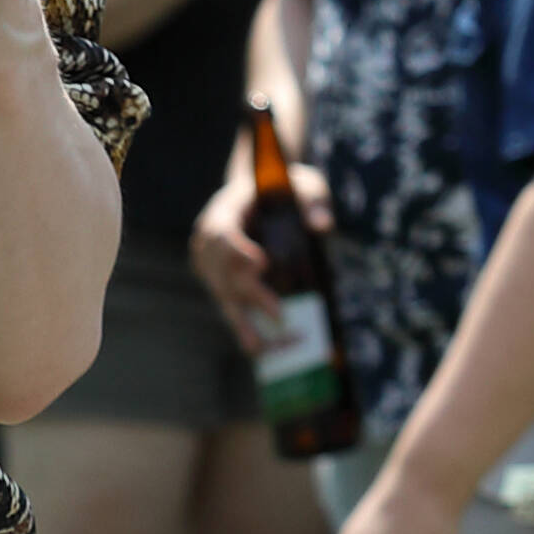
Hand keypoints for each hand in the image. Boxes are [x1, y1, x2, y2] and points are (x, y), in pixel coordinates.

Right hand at [193, 134, 330, 352]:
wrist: (263, 194)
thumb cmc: (286, 188)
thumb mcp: (304, 184)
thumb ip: (314, 200)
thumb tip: (322, 225)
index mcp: (228, 206)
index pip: (222, 230)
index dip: (236, 249)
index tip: (262, 263)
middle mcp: (212, 234)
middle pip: (223, 268)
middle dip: (250, 294)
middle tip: (280, 315)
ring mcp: (211, 259)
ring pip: (220, 291)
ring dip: (238, 319)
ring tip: (258, 348)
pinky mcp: (218, 279)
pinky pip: (226, 301)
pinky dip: (240, 322)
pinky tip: (256, 345)